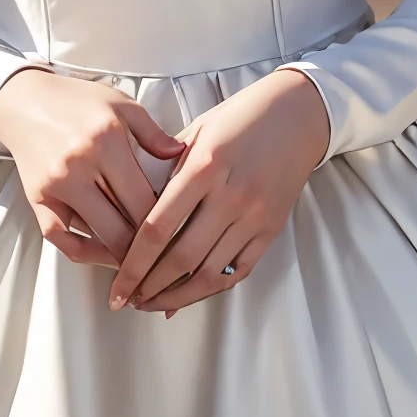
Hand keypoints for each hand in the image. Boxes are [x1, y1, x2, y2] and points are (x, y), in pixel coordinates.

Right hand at [0, 66, 185, 269]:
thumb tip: (180, 155)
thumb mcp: (122, 104)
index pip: (143, 197)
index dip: (165, 219)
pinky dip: (85, 252)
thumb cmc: (76, 101)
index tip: (178, 227)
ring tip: (142, 260)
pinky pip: (61, 238)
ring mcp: (57, 186)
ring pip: (98, 234)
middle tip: (166, 253)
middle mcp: (80, 165)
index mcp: (107, 140)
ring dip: (122, 253)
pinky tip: (104, 254)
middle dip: (148, 245)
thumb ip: (153, 132)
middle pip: (123, 222)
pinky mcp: (38, 200)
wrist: (25, 101)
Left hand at [110, 68, 330, 315]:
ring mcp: (255, 215)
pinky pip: (238, 271)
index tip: (116, 286)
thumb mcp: (197, 131)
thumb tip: (133, 207)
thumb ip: (167, 168)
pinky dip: (211, 289)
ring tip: (152, 303)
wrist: (300, 113)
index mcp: (205, 166)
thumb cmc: (242, 116)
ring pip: (210, 273)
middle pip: (181, 258)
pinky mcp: (272, 228)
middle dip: (148, 287)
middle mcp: (231, 195)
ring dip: (176, 296)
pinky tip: (189, 296)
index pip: (158, 228)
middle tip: (127, 299)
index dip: (132, 264)